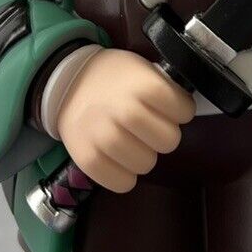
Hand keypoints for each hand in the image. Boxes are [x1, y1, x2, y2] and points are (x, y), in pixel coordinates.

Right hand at [56, 49, 194, 193]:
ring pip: (147, 163)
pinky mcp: (88, 159)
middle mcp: (125, 111)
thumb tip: (184, 111)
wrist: (67, 85)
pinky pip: (123, 183)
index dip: (180, 110)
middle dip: (163, 135)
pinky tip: (119, 158)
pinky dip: (125, 175)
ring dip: (143, 154)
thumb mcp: (141, 68)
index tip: (168, 108)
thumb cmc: (112, 78)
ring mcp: (105, 137)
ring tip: (131, 140)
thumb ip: (165, 87)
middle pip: (169, 141)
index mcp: (143, 85)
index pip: (184, 111)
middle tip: (149, 127)